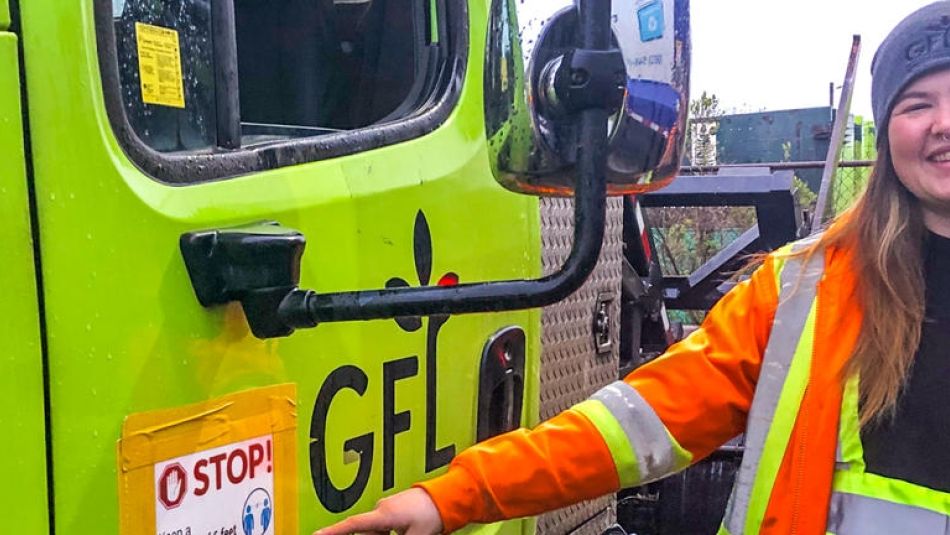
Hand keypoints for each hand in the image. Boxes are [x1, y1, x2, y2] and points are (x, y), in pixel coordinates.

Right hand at [315, 488, 443, 534]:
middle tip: (378, 534)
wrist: (447, 495)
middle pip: (366, 531)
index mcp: (384, 514)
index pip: (353, 525)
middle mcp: (382, 507)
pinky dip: (387, 533)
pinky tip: (405, 531)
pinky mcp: (394, 507)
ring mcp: (388, 506)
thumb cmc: (432, 514)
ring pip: (376, 530)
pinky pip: (384, 526)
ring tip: (407, 529)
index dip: (333, 532)